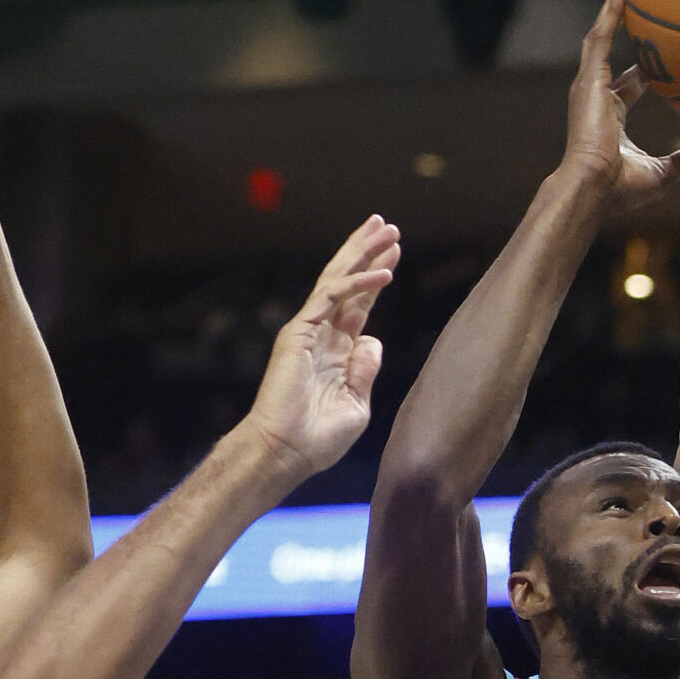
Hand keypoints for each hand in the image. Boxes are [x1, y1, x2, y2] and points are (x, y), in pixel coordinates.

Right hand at [243, 215, 399, 480]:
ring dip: (363, 252)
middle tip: (389, 226)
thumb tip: (372, 342)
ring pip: (338, 279)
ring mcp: (308, 330)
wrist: (286, 452)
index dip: (375, 277)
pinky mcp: (299, 332)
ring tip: (387, 229)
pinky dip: (358, 284)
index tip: (394, 254)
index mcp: (336, 351)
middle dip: (368, 251)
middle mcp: (322, 335)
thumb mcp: (356, 405)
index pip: (359, 304)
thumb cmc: (318, 439)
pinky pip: (332, 299)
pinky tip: (383, 274)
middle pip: (349, 282)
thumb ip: (365, 371)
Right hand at [562, 0, 679, 211]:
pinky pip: (601, 34)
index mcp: (611, 116)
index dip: (644, 68)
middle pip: (611, 49)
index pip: (629, 84)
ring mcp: (590, 84)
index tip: (662, 52)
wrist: (592, 188)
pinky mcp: (588, 78)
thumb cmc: (621, 189)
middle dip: (623, 22)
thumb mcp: (663, 173)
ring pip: (602, 32)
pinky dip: (611, 8)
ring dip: (615, 2)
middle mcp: (597, 95)